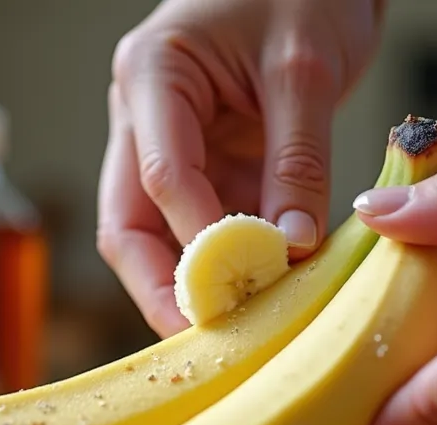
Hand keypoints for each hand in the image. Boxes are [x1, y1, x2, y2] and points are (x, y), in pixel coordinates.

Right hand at [98, 0, 384, 336]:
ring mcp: (170, 142)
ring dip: (201, 281)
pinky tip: (269, 293)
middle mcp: (144, 115)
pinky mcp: (205, 162)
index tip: (239, 292)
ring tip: (244, 329)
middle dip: (163, 286)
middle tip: (206, 343)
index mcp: (152, 74)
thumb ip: (298, 158)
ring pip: (162, 234)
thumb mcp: (307, 68)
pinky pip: (208, 224)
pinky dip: (235, 261)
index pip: (159, 176)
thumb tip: (290, 245)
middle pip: (129, 222)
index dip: (196, 242)